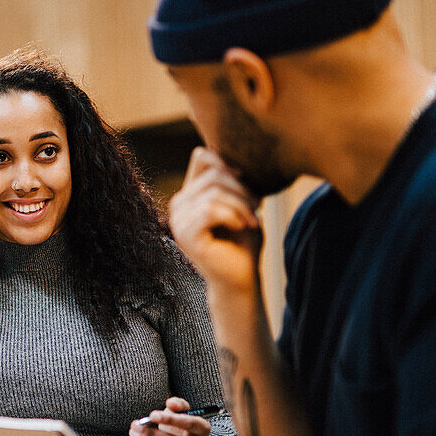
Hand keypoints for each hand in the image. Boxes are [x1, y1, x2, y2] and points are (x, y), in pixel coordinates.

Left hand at [129, 396, 210, 435]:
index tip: (151, 415)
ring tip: (135, 434)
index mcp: (203, 428)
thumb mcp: (180, 410)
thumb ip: (176, 403)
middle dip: (152, 434)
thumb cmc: (180, 422)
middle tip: (135, 426)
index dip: (170, 420)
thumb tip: (172, 404)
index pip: (188, 424)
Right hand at [168, 147, 262, 291]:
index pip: (202, 156)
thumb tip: (231, 157)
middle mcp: (178, 205)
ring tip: (252, 219)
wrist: (241, 278)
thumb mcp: (241, 203)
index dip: (227, 163)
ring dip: (241, 204)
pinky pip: (210, 210)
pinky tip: (243, 225)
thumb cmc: (243, 241)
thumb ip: (232, 180)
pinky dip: (233, 215)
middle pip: (213, 174)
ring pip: (213, 192)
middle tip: (256, 208)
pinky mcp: (186, 236)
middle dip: (242, 188)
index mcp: (189, 195)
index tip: (247, 184)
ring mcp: (179, 221)